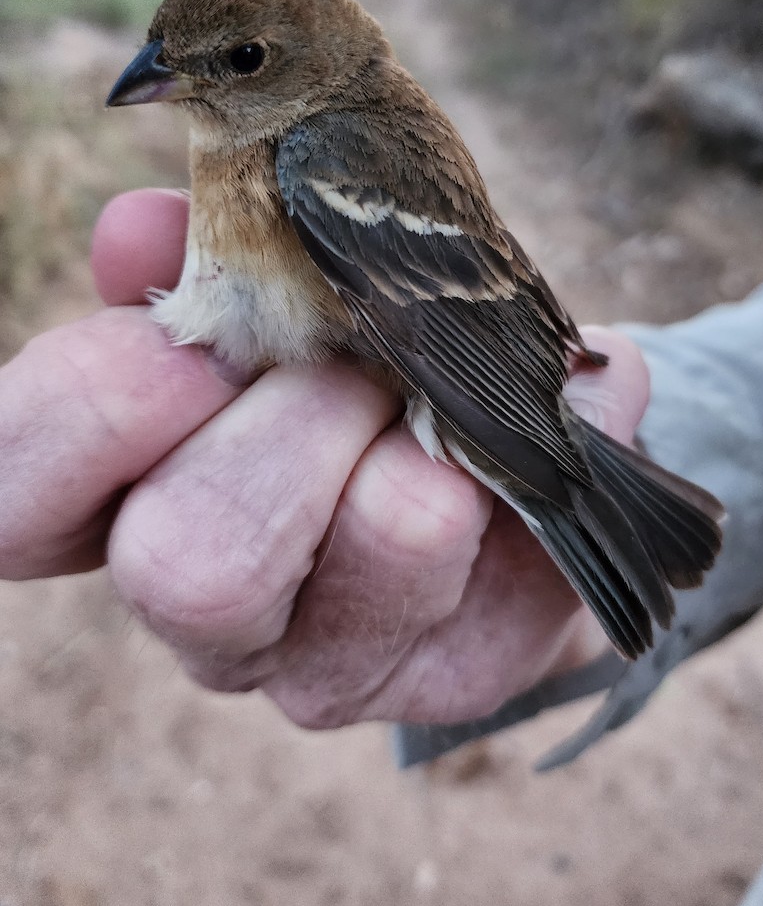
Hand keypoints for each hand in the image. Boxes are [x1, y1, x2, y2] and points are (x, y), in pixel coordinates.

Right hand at [0, 190, 650, 727]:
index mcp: (126, 501)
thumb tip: (138, 234)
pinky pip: (512, 576)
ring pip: (368, 566)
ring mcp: (334, 658)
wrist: (494, 437)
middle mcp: (210, 603)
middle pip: (193, 559)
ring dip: (417, 438)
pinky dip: (551, 445)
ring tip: (436, 391)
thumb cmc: (348, 339)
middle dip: (293, 419)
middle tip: (348, 355)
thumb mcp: (265, 267)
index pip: (21, 503)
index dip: (83, 416)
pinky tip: (565, 400)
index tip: (172, 338)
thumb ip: (201, 244)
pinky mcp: (458, 671)